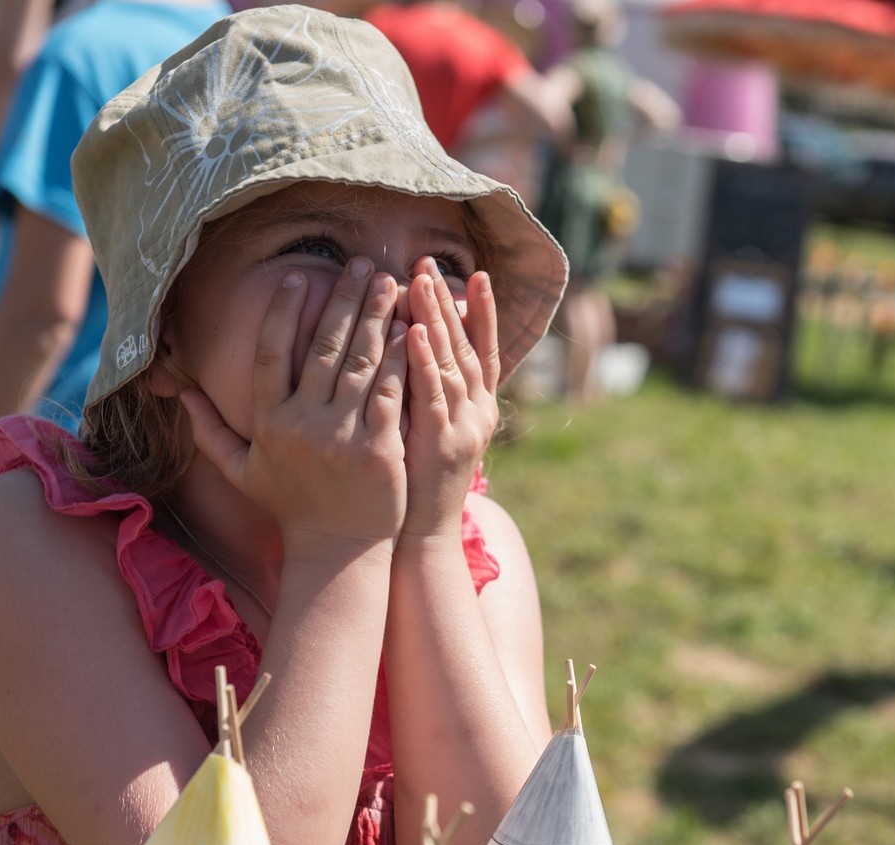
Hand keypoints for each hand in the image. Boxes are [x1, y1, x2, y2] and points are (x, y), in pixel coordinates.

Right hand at [183, 257, 408, 551]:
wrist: (337, 551)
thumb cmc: (292, 508)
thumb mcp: (243, 472)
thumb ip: (209, 431)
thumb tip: (179, 394)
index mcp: (270, 423)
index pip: (271, 355)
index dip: (284, 313)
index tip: (299, 278)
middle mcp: (304, 424)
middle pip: (324, 348)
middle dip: (344, 300)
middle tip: (363, 265)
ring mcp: (344, 436)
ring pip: (362, 364)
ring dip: (378, 318)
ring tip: (391, 284)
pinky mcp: (381, 448)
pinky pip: (393, 393)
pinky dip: (402, 359)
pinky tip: (412, 330)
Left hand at [399, 258, 500, 541]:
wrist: (422, 534)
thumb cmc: (417, 481)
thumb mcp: (430, 427)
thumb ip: (427, 389)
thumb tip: (410, 346)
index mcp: (479, 408)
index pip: (483, 349)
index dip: (480, 312)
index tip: (474, 274)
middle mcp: (478, 412)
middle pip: (465, 346)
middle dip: (447, 302)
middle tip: (429, 261)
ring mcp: (462, 427)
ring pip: (451, 363)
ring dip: (436, 320)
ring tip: (420, 282)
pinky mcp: (441, 442)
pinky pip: (433, 394)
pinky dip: (425, 361)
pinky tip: (414, 332)